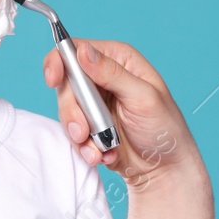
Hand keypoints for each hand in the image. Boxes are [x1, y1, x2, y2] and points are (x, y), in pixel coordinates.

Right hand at [44, 38, 199, 186]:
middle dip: (72, 111)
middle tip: (83, 131)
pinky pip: (72, 133)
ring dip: (79, 134)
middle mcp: (102, 78)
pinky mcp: (89, 126)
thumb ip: (112, 74)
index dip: (59, 62)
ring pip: (66, 111)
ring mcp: (94, 104)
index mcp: (117, 60)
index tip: (53, 80)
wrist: (164, 168)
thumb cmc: (164, 128)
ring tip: (99, 149)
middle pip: (66, 84)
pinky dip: (84, 147)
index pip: (76, 49)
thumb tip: (83, 51)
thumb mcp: (143, 97)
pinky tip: (103, 154)